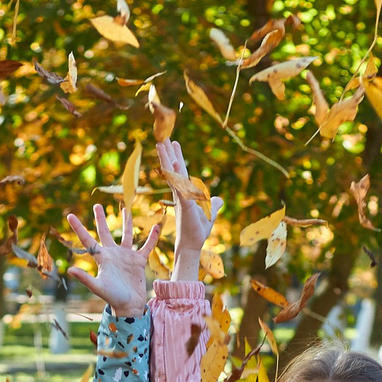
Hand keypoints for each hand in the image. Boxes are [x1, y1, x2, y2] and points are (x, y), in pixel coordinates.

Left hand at [64, 202, 163, 318]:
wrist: (129, 306)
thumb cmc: (112, 298)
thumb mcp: (98, 287)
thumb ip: (85, 278)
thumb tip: (69, 270)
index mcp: (102, 258)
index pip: (88, 239)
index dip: (78, 228)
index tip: (70, 215)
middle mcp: (113, 254)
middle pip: (105, 232)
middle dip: (101, 219)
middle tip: (97, 205)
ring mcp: (126, 256)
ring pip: (126, 235)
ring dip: (126, 222)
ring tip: (125, 209)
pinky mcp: (139, 261)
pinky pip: (146, 246)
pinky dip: (151, 237)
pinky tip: (155, 227)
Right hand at [156, 139, 220, 283]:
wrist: (192, 245)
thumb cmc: (198, 231)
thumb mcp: (210, 213)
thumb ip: (213, 204)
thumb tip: (219, 199)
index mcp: (184, 192)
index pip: (180, 171)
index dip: (176, 156)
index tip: (173, 143)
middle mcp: (180, 192)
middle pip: (172, 168)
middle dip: (167, 152)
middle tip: (162, 136)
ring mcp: (181, 197)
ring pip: (172, 173)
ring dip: (167, 158)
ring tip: (161, 143)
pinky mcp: (184, 203)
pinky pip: (180, 186)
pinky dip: (176, 175)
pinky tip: (174, 163)